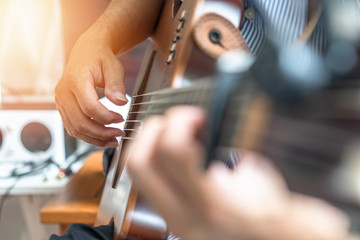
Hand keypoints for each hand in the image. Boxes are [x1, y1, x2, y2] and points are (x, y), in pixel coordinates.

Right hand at [55, 27, 126, 146]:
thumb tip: (121, 102)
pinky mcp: (63, 108)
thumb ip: (116, 85)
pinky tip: (102, 138)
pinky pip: (73, 127)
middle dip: (102, 132)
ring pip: (75, 128)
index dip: (106, 117)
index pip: (89, 107)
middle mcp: (63, 92)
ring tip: (113, 140)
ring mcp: (61, 101)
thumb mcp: (113, 67)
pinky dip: (88, 136)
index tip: (121, 119)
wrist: (87, 52)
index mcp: (76, 79)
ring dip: (95, 138)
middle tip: (119, 134)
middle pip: (80, 121)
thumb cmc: (100, 58)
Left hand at [127, 106, 351, 239]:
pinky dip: (156, 161)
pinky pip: (150, 184)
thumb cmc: (277, 215)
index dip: (180, 121)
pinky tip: (178, 154)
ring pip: (138, 174)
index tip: (198, 116)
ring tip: (175, 134)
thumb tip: (204, 131)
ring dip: (150, 144)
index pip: (173, 152)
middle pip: (139, 162)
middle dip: (153, 129)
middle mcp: (186, 216)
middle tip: (178, 121)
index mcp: (214, 203)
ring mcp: (175, 222)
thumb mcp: (258, 176)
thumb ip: (226, 153)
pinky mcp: (173, 221)